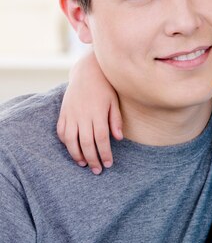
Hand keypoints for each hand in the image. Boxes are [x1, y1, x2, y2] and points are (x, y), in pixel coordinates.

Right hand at [56, 52, 122, 174]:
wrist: (87, 72)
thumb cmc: (105, 87)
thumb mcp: (114, 101)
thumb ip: (116, 120)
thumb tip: (119, 138)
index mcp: (98, 113)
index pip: (102, 139)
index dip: (105, 153)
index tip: (108, 164)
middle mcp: (83, 115)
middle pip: (86, 143)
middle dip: (93, 159)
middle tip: (98, 170)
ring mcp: (71, 114)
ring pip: (71, 140)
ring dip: (77, 155)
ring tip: (84, 164)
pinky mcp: (63, 113)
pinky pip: (61, 131)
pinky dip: (66, 143)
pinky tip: (73, 150)